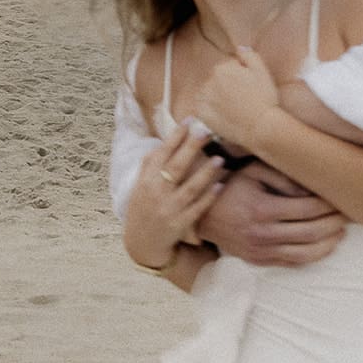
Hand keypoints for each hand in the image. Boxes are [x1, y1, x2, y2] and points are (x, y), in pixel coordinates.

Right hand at [122, 120, 224, 269]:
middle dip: (191, 148)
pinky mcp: (181, 224)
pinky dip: (209, 197)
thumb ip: (151, 163)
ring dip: (206, 173)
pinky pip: (198, 208)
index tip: (189, 121)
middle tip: (206, 131)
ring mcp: (169, 209)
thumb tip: (166, 139)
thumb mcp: (141, 183)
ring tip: (220, 159)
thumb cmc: (144, 205)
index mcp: (146, 179)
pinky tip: (221, 185)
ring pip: (190, 188)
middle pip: (176, 167)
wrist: (142, 241)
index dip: (175, 137)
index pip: (161, 153)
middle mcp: (156, 192)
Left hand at [195, 46, 279, 147]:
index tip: (247, 88)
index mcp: (222, 68)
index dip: (239, 78)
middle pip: (216, 81)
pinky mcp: (202, 114)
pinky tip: (223, 115)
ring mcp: (204, 98)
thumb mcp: (262, 70)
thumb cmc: (264, 98)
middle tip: (241, 100)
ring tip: (232, 108)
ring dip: (215, 98)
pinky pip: (202, 109)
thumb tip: (239, 48)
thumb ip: (249, 55)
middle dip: (226, 87)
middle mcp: (209, 81)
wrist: (261, 127)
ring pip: (208, 94)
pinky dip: (209, 111)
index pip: (227, 69)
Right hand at [195, 161, 345, 266]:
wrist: (201, 214)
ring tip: (341, 232)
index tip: (341, 199)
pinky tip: (324, 246)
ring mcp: (260, 251)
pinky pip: (292, 263)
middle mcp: (262, 234)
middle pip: (311, 233)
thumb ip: (283, 177)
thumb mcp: (253, 171)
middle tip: (348, 214)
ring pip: (305, 254)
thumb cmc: (230, 186)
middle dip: (334, 223)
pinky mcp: (259, 261)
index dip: (329, 206)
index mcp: (262, 209)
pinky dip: (312, 256)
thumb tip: (312, 190)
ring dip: (328, 244)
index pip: (307, 210)